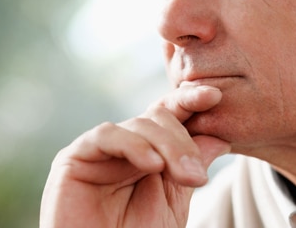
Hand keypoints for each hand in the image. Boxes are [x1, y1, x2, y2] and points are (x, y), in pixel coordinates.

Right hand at [40, 85, 230, 227]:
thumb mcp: (174, 201)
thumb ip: (191, 166)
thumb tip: (221, 137)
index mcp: (147, 152)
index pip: (169, 115)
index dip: (189, 100)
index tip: (215, 95)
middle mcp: (123, 146)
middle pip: (158, 116)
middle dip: (183, 140)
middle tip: (198, 174)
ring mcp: (99, 150)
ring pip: (138, 123)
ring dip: (168, 145)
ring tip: (186, 177)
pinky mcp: (74, 157)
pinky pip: (107, 135)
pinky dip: (135, 145)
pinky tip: (153, 165)